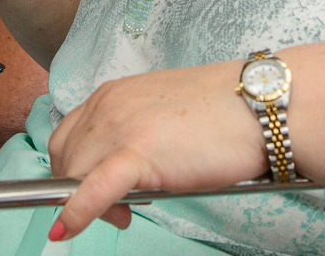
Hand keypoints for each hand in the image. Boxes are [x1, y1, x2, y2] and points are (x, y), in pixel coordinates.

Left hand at [45, 62, 266, 239]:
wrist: (261, 105)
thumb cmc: (223, 114)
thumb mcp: (162, 116)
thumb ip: (133, 135)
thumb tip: (121, 171)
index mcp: (113, 94)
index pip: (68, 136)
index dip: (74, 168)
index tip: (89, 187)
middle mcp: (108, 106)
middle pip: (65, 158)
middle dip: (76, 189)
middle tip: (115, 209)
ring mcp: (121, 129)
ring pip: (74, 175)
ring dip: (84, 204)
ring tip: (122, 215)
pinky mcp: (138, 154)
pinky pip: (92, 189)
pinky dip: (75, 213)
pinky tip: (64, 231)